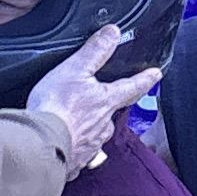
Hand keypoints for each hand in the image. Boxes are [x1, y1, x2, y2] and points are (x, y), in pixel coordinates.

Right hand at [26, 27, 160, 176]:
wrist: (41, 145)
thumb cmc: (56, 106)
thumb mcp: (74, 69)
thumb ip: (95, 51)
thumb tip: (113, 32)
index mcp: (106, 102)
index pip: (132, 87)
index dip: (145, 79)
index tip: (156, 75)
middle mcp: (103, 126)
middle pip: (112, 114)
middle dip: (107, 108)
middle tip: (101, 103)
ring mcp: (91, 147)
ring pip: (96, 135)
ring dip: (89, 129)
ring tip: (76, 124)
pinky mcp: (76, 162)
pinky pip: (79, 154)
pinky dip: (74, 148)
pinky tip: (64, 145)